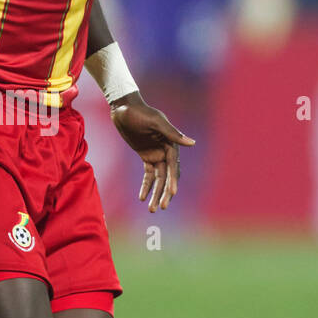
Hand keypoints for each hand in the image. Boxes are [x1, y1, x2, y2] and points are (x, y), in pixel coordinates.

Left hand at [110, 95, 194, 211]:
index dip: (173, 181)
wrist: (124, 108)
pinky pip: (148, 174)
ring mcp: (156, 154)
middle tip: (160, 207)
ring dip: (155, 193)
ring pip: (158, 179)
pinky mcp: (146, 156)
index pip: (173, 166)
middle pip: (167, 176)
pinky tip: (142, 198)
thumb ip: (173, 133)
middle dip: (164, 193)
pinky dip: (146, 186)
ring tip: (151, 209)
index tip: (172, 194)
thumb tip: (192, 143)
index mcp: (171, 144)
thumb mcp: (156, 122)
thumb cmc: (140, 113)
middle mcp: (166, 151)